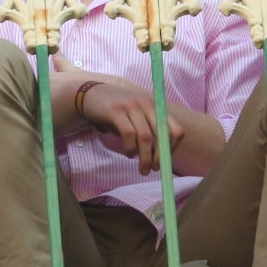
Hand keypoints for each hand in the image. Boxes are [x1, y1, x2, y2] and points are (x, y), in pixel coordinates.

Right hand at [66, 72, 182, 176]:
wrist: (91, 96)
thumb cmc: (117, 113)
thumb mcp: (137, 119)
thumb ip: (150, 132)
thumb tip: (160, 158)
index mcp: (156, 107)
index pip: (176, 130)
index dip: (172, 149)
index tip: (164, 161)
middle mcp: (146, 104)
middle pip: (162, 135)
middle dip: (159, 157)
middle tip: (153, 170)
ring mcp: (131, 106)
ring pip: (145, 137)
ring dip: (145, 158)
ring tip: (141, 168)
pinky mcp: (116, 111)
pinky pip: (128, 134)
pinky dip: (130, 148)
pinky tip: (128, 154)